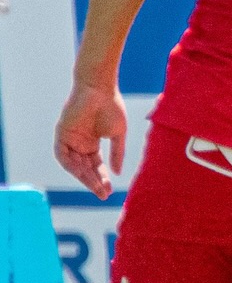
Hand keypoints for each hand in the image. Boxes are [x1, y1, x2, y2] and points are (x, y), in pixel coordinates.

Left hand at [53, 82, 127, 198]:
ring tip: (96, 187)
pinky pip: (63, 155)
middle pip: (85, 168)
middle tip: (104, 194)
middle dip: (94, 181)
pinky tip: (82, 174)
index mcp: (92, 143)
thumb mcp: (118, 134)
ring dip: (84, 177)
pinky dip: (71, 165)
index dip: (103, 178)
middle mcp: (79, 143)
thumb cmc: (111, 106)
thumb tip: (118, 173)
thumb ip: (117, 154)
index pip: (96, 166)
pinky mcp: (62, 133)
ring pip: (74, 165)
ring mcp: (70, 139)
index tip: (110, 191)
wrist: (99, 88)